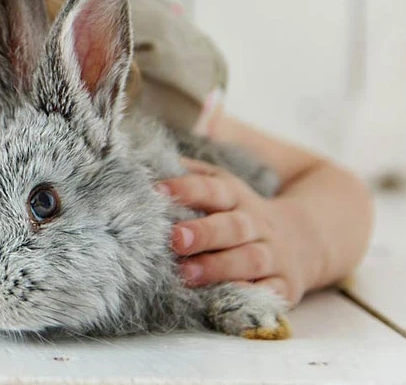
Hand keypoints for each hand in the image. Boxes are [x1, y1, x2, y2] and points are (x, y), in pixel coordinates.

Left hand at [157, 157, 308, 306]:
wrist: (306, 240)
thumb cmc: (239, 213)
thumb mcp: (222, 186)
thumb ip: (191, 174)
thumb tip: (150, 158)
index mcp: (236, 197)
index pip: (212, 189)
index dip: (186, 189)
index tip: (158, 191)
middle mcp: (256, 225)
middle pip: (232, 226)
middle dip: (203, 233)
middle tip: (174, 238)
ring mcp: (273, 256)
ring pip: (250, 260)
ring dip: (219, 267)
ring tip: (186, 274)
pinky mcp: (284, 286)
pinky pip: (272, 293)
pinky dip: (253, 296)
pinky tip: (228, 298)